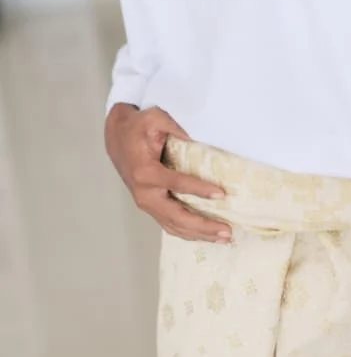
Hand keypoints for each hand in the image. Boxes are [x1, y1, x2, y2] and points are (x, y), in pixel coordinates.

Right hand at [104, 103, 230, 241]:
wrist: (117, 137)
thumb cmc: (138, 127)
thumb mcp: (155, 118)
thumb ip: (176, 126)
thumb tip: (198, 139)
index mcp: (145, 172)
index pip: (176, 184)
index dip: (199, 189)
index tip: (221, 194)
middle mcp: (145, 193)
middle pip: (176, 216)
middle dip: (203, 226)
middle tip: (227, 231)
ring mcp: (147, 203)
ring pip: (174, 225)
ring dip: (199, 234)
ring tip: (224, 238)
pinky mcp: (151, 206)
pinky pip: (170, 224)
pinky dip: (189, 232)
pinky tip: (207, 235)